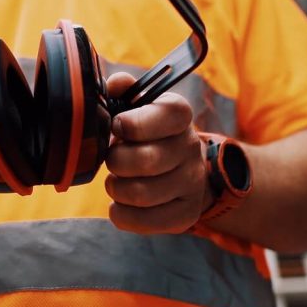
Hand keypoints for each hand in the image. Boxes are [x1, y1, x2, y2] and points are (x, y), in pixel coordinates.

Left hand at [104, 72, 210, 234]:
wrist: (180, 168)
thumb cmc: (147, 132)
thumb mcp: (138, 105)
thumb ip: (123, 90)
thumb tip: (114, 84)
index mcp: (179, 114)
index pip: (166, 115)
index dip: (133, 123)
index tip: (118, 126)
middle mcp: (191, 148)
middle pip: (146, 161)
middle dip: (116, 161)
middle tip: (113, 158)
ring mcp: (192, 183)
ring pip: (142, 194)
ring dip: (116, 188)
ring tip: (116, 181)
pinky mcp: (186, 214)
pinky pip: (144, 221)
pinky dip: (122, 214)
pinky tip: (122, 203)